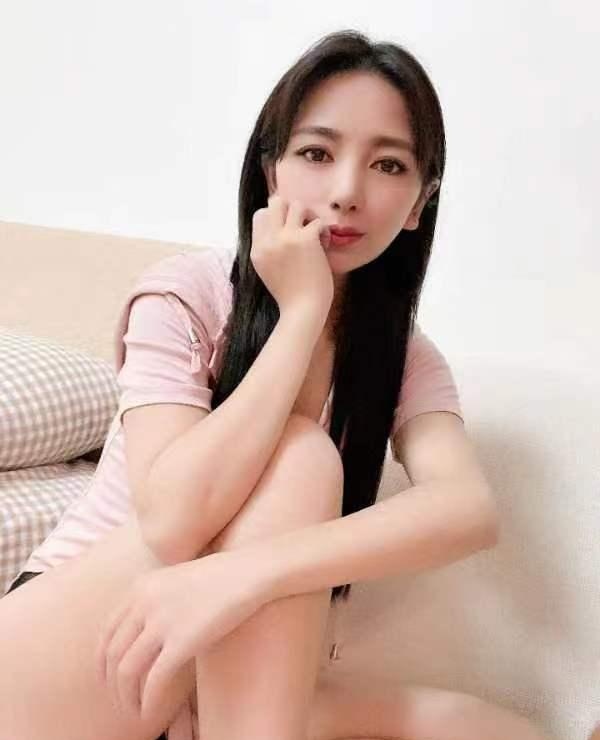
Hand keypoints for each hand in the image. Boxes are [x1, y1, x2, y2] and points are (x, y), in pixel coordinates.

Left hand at [95, 550, 266, 720]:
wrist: (248, 572)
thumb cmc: (220, 577)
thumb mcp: (176, 579)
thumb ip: (155, 599)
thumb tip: (145, 631)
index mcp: (140, 588)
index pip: (107, 633)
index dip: (102, 663)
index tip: (108, 679)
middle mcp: (144, 603)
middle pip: (113, 655)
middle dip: (112, 685)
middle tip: (121, 701)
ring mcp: (161, 622)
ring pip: (127, 672)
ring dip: (127, 698)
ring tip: (135, 712)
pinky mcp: (182, 641)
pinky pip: (154, 681)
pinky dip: (147, 702)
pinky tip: (150, 712)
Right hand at [251, 195, 334, 315]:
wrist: (302, 311)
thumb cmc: (291, 296)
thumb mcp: (267, 272)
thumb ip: (268, 251)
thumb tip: (278, 230)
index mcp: (256, 250)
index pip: (260, 215)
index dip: (277, 218)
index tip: (290, 232)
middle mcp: (268, 241)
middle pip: (275, 202)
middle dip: (291, 209)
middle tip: (302, 226)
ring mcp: (285, 238)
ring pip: (296, 204)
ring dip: (309, 216)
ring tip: (314, 235)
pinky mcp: (305, 240)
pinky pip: (317, 222)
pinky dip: (324, 232)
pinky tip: (325, 246)